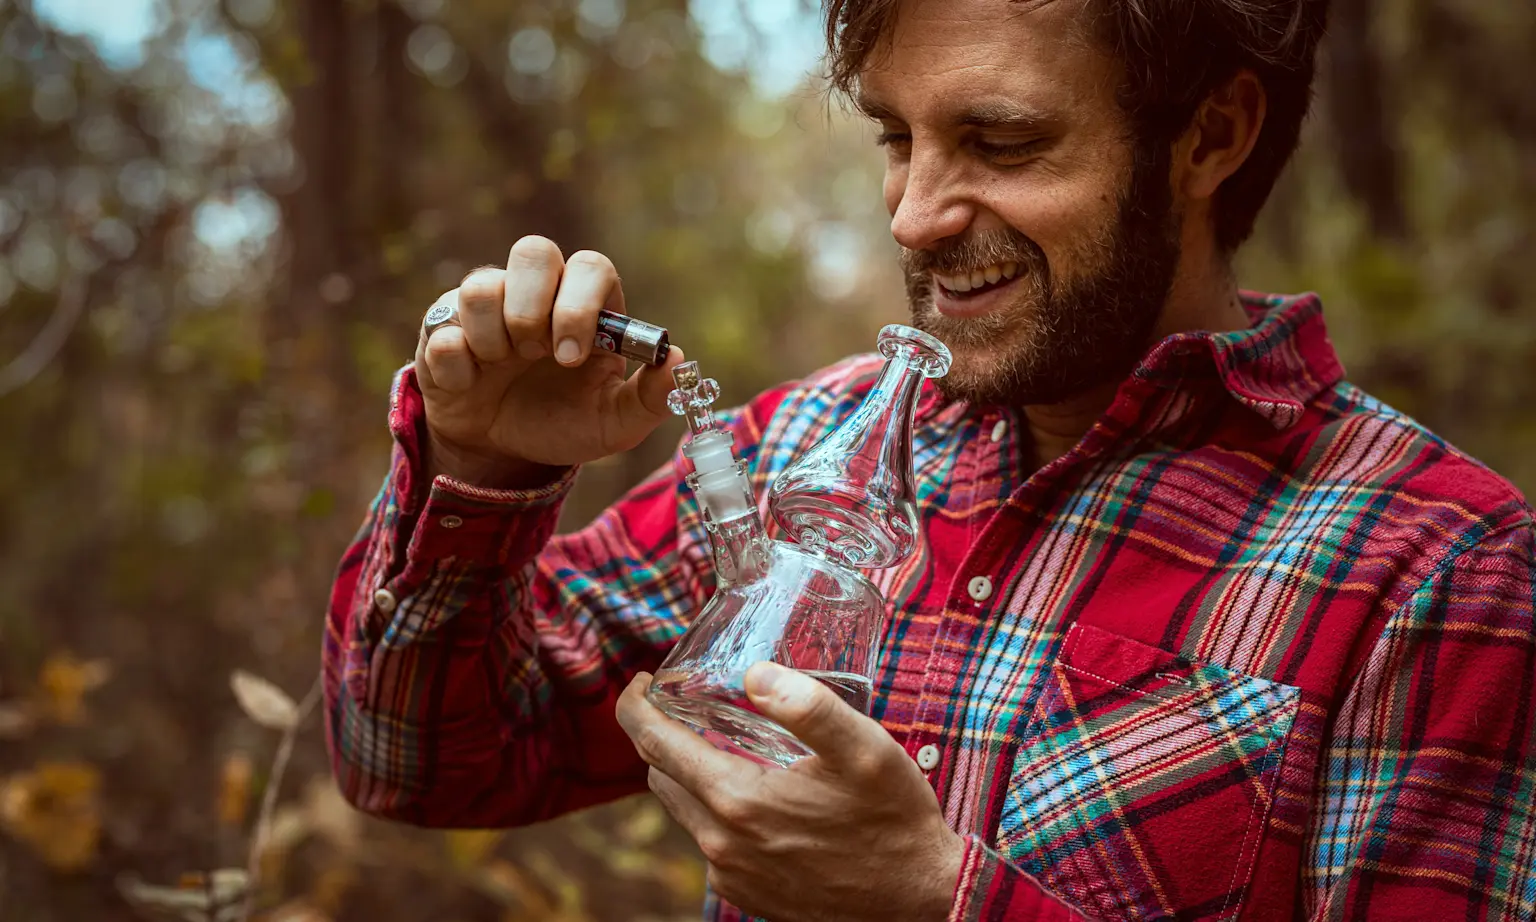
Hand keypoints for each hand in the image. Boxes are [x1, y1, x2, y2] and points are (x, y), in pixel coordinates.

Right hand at [415, 235, 685, 486]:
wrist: (503, 452)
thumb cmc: (563, 422)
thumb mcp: (614, 423)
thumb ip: (651, 397)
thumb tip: (679, 361)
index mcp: (585, 304)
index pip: (590, 267)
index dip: (579, 305)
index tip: (572, 356)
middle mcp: (536, 292)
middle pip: (533, 250)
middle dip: (533, 307)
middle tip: (535, 354)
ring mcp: (487, 306)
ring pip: (480, 285)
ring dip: (493, 337)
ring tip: (502, 368)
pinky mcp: (442, 328)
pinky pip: (441, 330)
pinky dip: (458, 366)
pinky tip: (471, 384)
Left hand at [615, 663, 964, 921]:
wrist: (919, 900)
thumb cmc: (894, 821)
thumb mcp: (864, 750)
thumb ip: (809, 707)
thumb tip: (755, 673)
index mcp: (737, 801)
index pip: (654, 744)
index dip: (636, 706)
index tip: (640, 681)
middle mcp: (720, 844)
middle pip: (662, 776)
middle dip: (663, 736)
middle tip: (687, 704)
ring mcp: (730, 875)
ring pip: (684, 810)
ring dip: (691, 773)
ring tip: (723, 741)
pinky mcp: (745, 893)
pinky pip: (711, 841)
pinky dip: (717, 809)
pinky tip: (757, 793)